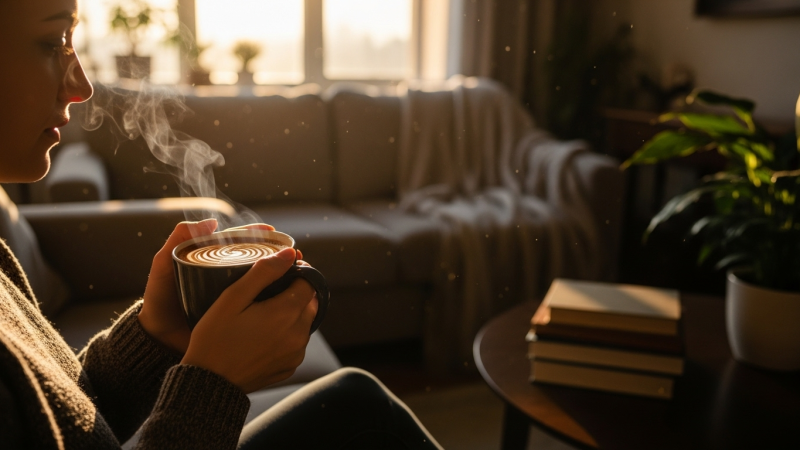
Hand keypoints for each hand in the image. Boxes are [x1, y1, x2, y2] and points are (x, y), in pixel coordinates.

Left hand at [138, 220, 285, 353]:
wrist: (158, 340)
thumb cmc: (159, 301)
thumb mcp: (164, 266)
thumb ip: (177, 241)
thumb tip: (211, 222)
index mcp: (212, 261)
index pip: (238, 242)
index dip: (257, 235)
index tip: (272, 231)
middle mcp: (226, 276)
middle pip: (256, 259)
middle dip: (276, 253)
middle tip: (292, 252)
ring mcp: (233, 297)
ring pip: (261, 281)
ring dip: (280, 274)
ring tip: (296, 270)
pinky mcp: (237, 316)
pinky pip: (259, 304)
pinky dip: (274, 298)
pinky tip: (288, 295)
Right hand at [180, 247, 318, 392]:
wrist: (208, 383)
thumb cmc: (215, 338)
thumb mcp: (233, 298)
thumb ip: (264, 272)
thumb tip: (290, 253)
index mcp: (287, 313)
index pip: (309, 283)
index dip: (297, 273)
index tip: (281, 272)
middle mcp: (299, 334)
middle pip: (310, 302)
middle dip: (295, 293)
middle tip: (268, 292)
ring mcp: (296, 353)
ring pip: (305, 322)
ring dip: (292, 314)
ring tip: (263, 312)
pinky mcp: (290, 367)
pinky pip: (297, 342)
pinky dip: (287, 334)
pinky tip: (264, 334)